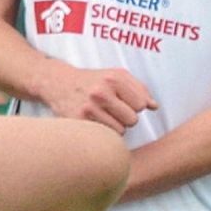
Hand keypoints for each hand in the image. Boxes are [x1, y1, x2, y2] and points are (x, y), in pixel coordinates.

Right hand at [34, 59, 157, 133]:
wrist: (57, 82)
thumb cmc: (91, 80)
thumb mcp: (116, 75)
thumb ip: (139, 88)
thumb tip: (154, 107)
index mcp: (113, 79)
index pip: (141, 105)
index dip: (134, 106)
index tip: (123, 102)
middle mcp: (101, 92)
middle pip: (132, 120)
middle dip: (125, 118)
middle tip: (113, 111)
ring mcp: (88, 107)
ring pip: (119, 130)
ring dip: (114, 126)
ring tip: (103, 116)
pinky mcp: (79, 120)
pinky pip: (104, 135)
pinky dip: (103, 132)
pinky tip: (95, 122)